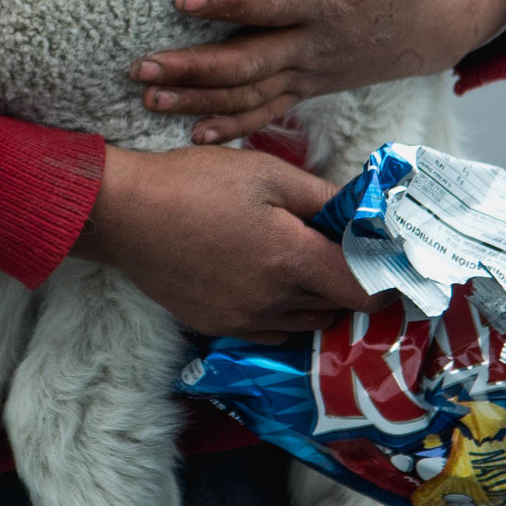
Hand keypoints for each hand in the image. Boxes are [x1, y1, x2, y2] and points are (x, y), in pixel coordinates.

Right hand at [71, 141, 353, 338]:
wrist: (124, 214)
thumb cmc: (196, 183)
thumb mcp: (267, 173)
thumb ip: (322, 197)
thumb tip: (362, 214)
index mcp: (293, 261)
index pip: (364, 290)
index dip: (381, 276)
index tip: (381, 257)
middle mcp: (274, 302)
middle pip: (337, 309)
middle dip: (346, 283)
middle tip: (336, 250)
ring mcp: (243, 321)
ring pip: (304, 324)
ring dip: (314, 301)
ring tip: (297, 264)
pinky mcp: (217, 326)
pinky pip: (269, 332)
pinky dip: (280, 313)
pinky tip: (263, 281)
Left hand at [134, 0, 505, 142]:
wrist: (440, 23)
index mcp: (331, 4)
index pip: (272, 6)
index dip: (229, 3)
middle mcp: (316, 47)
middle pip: (248, 64)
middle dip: (193, 69)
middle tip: (142, 69)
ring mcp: (312, 75)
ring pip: (250, 96)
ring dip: (198, 102)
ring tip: (149, 100)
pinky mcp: (310, 89)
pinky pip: (268, 114)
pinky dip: (232, 128)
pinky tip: (193, 134)